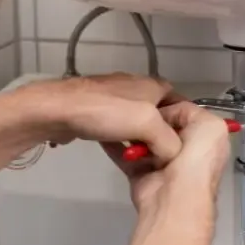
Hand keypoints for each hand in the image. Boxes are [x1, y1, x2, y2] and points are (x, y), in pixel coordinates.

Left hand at [4, 73, 182, 162]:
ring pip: (137, 123)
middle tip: (163, 159)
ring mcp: (114, 98)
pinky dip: (121, 140)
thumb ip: (168, 141)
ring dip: (140, 141)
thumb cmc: (106, 112)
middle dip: (162, 136)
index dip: (186, 126)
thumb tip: (173, 155)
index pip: (182, 104)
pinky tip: (119, 153)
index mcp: (154, 84)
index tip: (186, 149)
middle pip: (160, 116)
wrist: (58, 110)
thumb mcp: (148, 124)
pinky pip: (117, 127)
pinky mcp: (97, 110)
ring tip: (142, 160)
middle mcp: (137, 87)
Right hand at [103, 101, 231, 214]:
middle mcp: (185, 151)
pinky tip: (107, 130)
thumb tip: (166, 115)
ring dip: (133, 129)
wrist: (175, 197)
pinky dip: (115, 143)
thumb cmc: (196, 159)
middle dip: (150, 117)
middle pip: (163, 126)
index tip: (154, 99)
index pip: (185, 114)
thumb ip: (190, 111)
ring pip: (144, 138)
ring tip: (122, 115)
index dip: (170, 106)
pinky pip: (126, 153)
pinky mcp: (140, 172)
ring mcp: (161, 163)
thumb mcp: (209, 125)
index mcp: (205, 140)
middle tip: (136, 108)